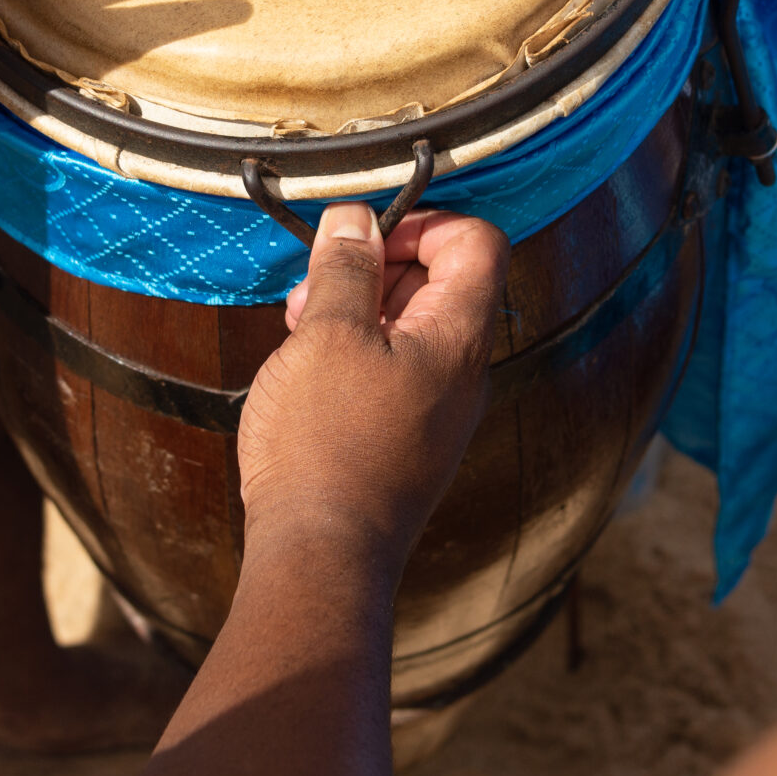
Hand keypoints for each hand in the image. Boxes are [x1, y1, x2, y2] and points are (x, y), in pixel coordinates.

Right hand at [236, 207, 508, 570]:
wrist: (321, 556)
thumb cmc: (325, 446)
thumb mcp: (327, 335)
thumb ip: (346, 269)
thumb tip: (354, 220)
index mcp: (459, 338)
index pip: (478, 242)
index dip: (421, 223)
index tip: (362, 237)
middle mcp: (462, 373)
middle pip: (440, 282)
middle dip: (375, 268)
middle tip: (315, 287)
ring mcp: (438, 410)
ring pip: (408, 328)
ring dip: (355, 310)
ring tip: (299, 327)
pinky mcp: (408, 440)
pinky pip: (391, 372)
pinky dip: (352, 353)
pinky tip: (305, 370)